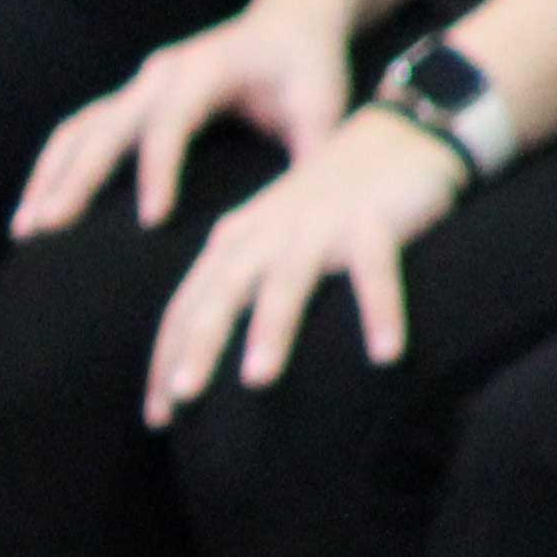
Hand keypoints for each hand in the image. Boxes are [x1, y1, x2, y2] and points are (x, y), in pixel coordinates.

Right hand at [17, 0, 355, 243]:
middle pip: (105, 127)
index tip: (153, 219)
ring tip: (25, 227)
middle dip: (74, 180)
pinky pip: (77, 133)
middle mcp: (160, 75)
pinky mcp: (128, 102)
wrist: (289, 22)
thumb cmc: (307, 65)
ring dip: (48, 177)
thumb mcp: (325, 104)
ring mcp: (137, 87)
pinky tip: (35, 207)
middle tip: (48, 227)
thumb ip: (314, 152)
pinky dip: (53, 169)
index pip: (171, 122)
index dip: (160, 169)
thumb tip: (304, 212)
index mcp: (205, 70)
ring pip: (78, 130)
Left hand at [138, 107, 462, 423]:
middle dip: (197, 345)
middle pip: (220, 293)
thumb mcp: (269, 245)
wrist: (398, 137)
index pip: (186, 308)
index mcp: (232, 244)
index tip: (157, 420)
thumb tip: (202, 363)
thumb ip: (237, 292)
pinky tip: (387, 355)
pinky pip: (376, 271)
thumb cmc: (325, 209)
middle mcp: (265, 235)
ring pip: (287, 281)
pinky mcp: (375, 220)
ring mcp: (319, 226)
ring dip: (271, 330)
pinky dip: (382, 310)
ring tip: (257, 381)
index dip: (167, 360)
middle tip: (181, 398)